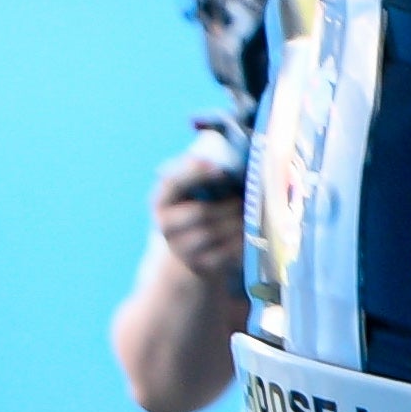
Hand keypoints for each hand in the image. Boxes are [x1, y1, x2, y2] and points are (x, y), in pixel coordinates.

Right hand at [150, 150, 244, 296]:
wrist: (190, 252)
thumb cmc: (195, 207)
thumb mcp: (188, 188)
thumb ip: (195, 168)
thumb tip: (214, 146)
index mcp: (159, 201)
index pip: (171, 182)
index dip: (194, 173)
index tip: (219, 168)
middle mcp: (166, 227)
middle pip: (200, 212)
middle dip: (227, 204)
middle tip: (245, 198)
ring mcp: (182, 249)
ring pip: (216, 233)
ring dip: (238, 221)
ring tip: (251, 214)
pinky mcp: (202, 265)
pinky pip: (227, 252)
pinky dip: (243, 239)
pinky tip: (251, 231)